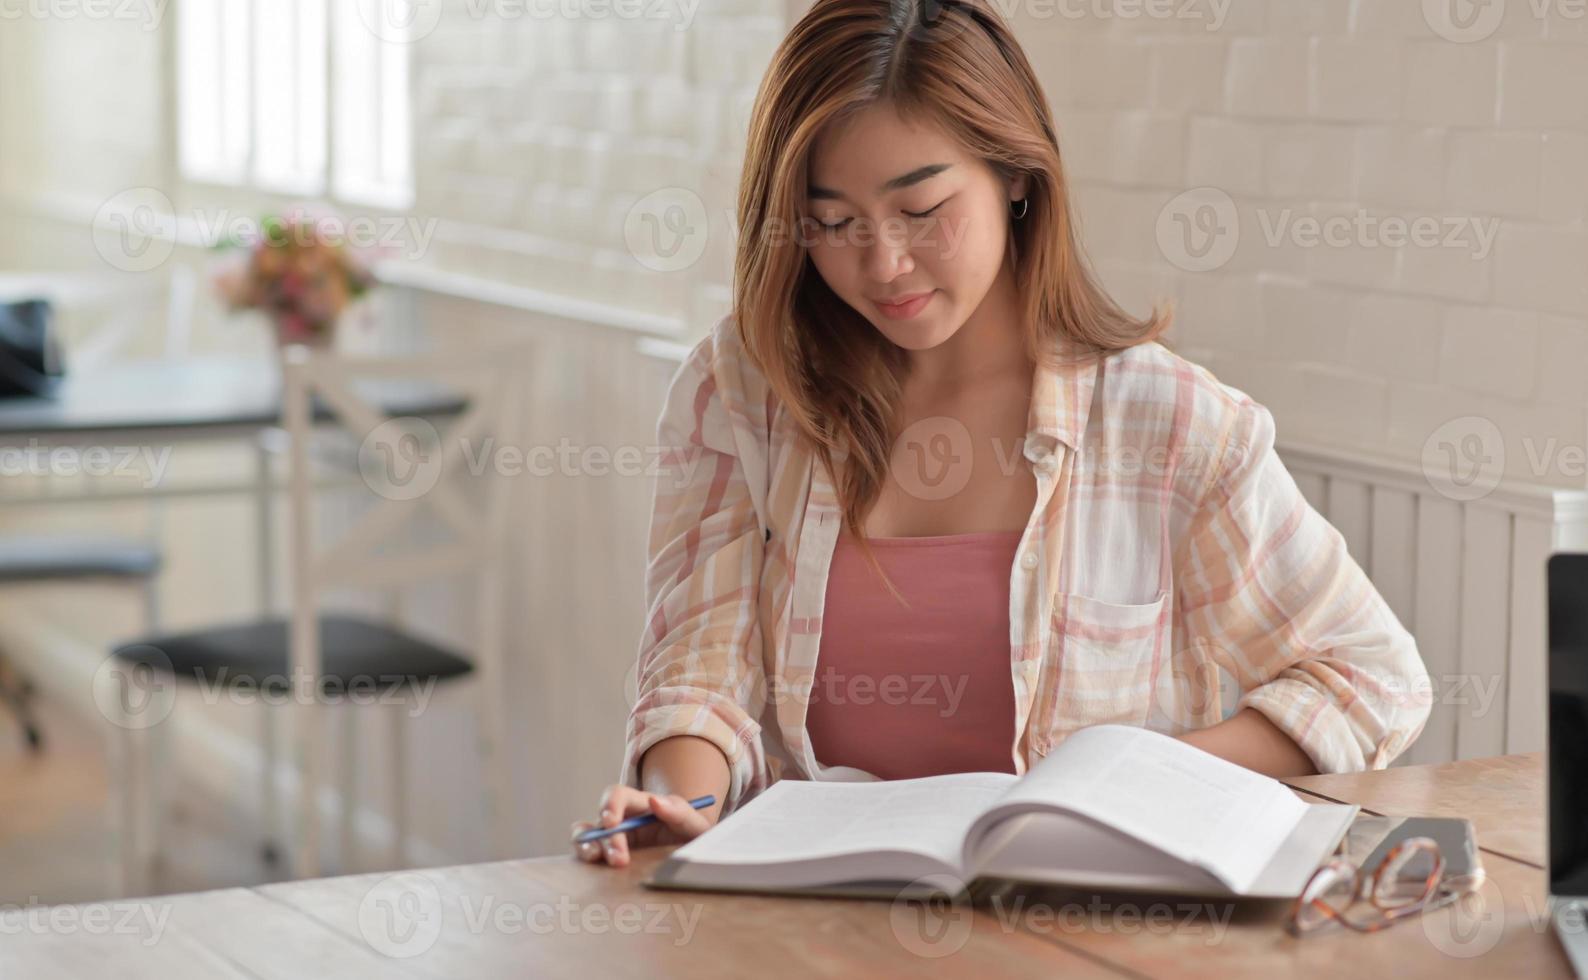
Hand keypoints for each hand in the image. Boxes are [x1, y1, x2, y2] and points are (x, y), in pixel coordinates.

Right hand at [569, 784, 717, 867]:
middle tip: (620, 861)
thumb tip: (655, 801)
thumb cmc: (694, 836)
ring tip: (595, 860)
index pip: (617, 795)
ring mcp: (615, 841)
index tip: (612, 823)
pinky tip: (595, 867)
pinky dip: (585, 859)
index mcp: (642, 805)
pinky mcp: (611, 859)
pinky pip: (590, 855)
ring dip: (587, 846)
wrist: (696, 860)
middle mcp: (624, 821)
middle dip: (606, 839)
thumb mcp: (695, 824)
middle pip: (601, 821)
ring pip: (587, 836)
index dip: (609, 805)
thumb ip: (680, 811)